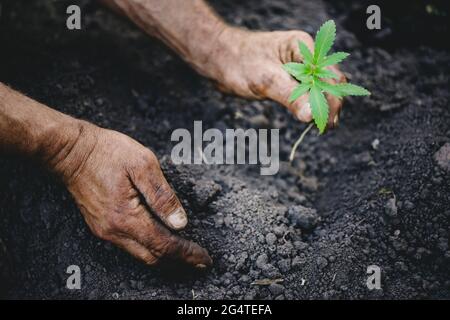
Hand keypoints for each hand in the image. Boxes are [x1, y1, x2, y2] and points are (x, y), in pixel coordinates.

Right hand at [48, 121, 211, 267]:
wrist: (71, 151)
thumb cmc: (108, 152)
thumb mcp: (142, 164)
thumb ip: (162, 195)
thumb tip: (180, 223)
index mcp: (126, 217)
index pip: (163, 245)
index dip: (186, 253)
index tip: (205, 259)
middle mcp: (113, 231)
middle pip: (152, 257)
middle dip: (178, 260)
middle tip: (199, 259)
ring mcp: (105, 230)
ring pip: (140, 254)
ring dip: (164, 255)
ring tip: (185, 251)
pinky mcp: (101, 226)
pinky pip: (129, 246)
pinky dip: (149, 247)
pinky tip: (161, 238)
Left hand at [205, 27, 345, 128]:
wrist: (220, 61)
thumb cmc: (240, 64)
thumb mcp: (266, 81)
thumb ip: (291, 97)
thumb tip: (311, 116)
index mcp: (302, 48)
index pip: (329, 75)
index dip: (332, 98)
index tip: (327, 121)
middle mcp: (305, 56)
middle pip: (330, 82)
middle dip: (330, 104)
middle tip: (325, 128)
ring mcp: (299, 68)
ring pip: (321, 89)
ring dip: (322, 107)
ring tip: (319, 127)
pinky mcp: (291, 79)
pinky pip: (308, 93)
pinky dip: (311, 106)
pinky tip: (308, 118)